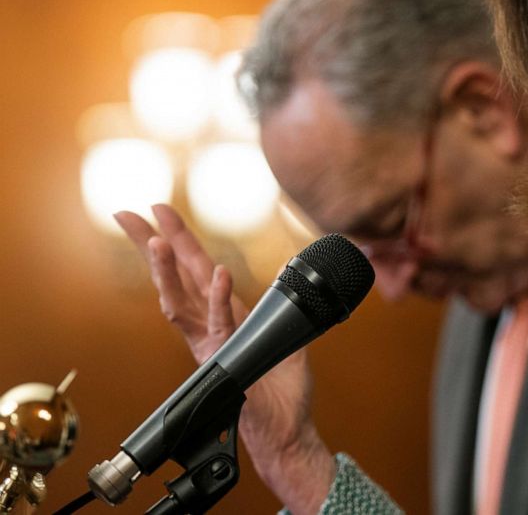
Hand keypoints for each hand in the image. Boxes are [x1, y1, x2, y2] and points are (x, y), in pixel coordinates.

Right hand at [115, 204, 334, 513]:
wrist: (286, 429)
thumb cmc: (281, 388)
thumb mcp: (285, 333)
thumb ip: (282, 303)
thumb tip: (289, 269)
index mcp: (223, 316)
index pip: (195, 271)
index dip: (178, 240)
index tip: (158, 210)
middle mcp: (209, 328)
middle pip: (176, 278)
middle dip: (152, 245)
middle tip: (127, 213)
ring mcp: (213, 345)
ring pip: (182, 301)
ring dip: (168, 270)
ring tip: (159, 238)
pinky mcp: (227, 360)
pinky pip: (221, 325)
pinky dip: (221, 299)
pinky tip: (221, 274)